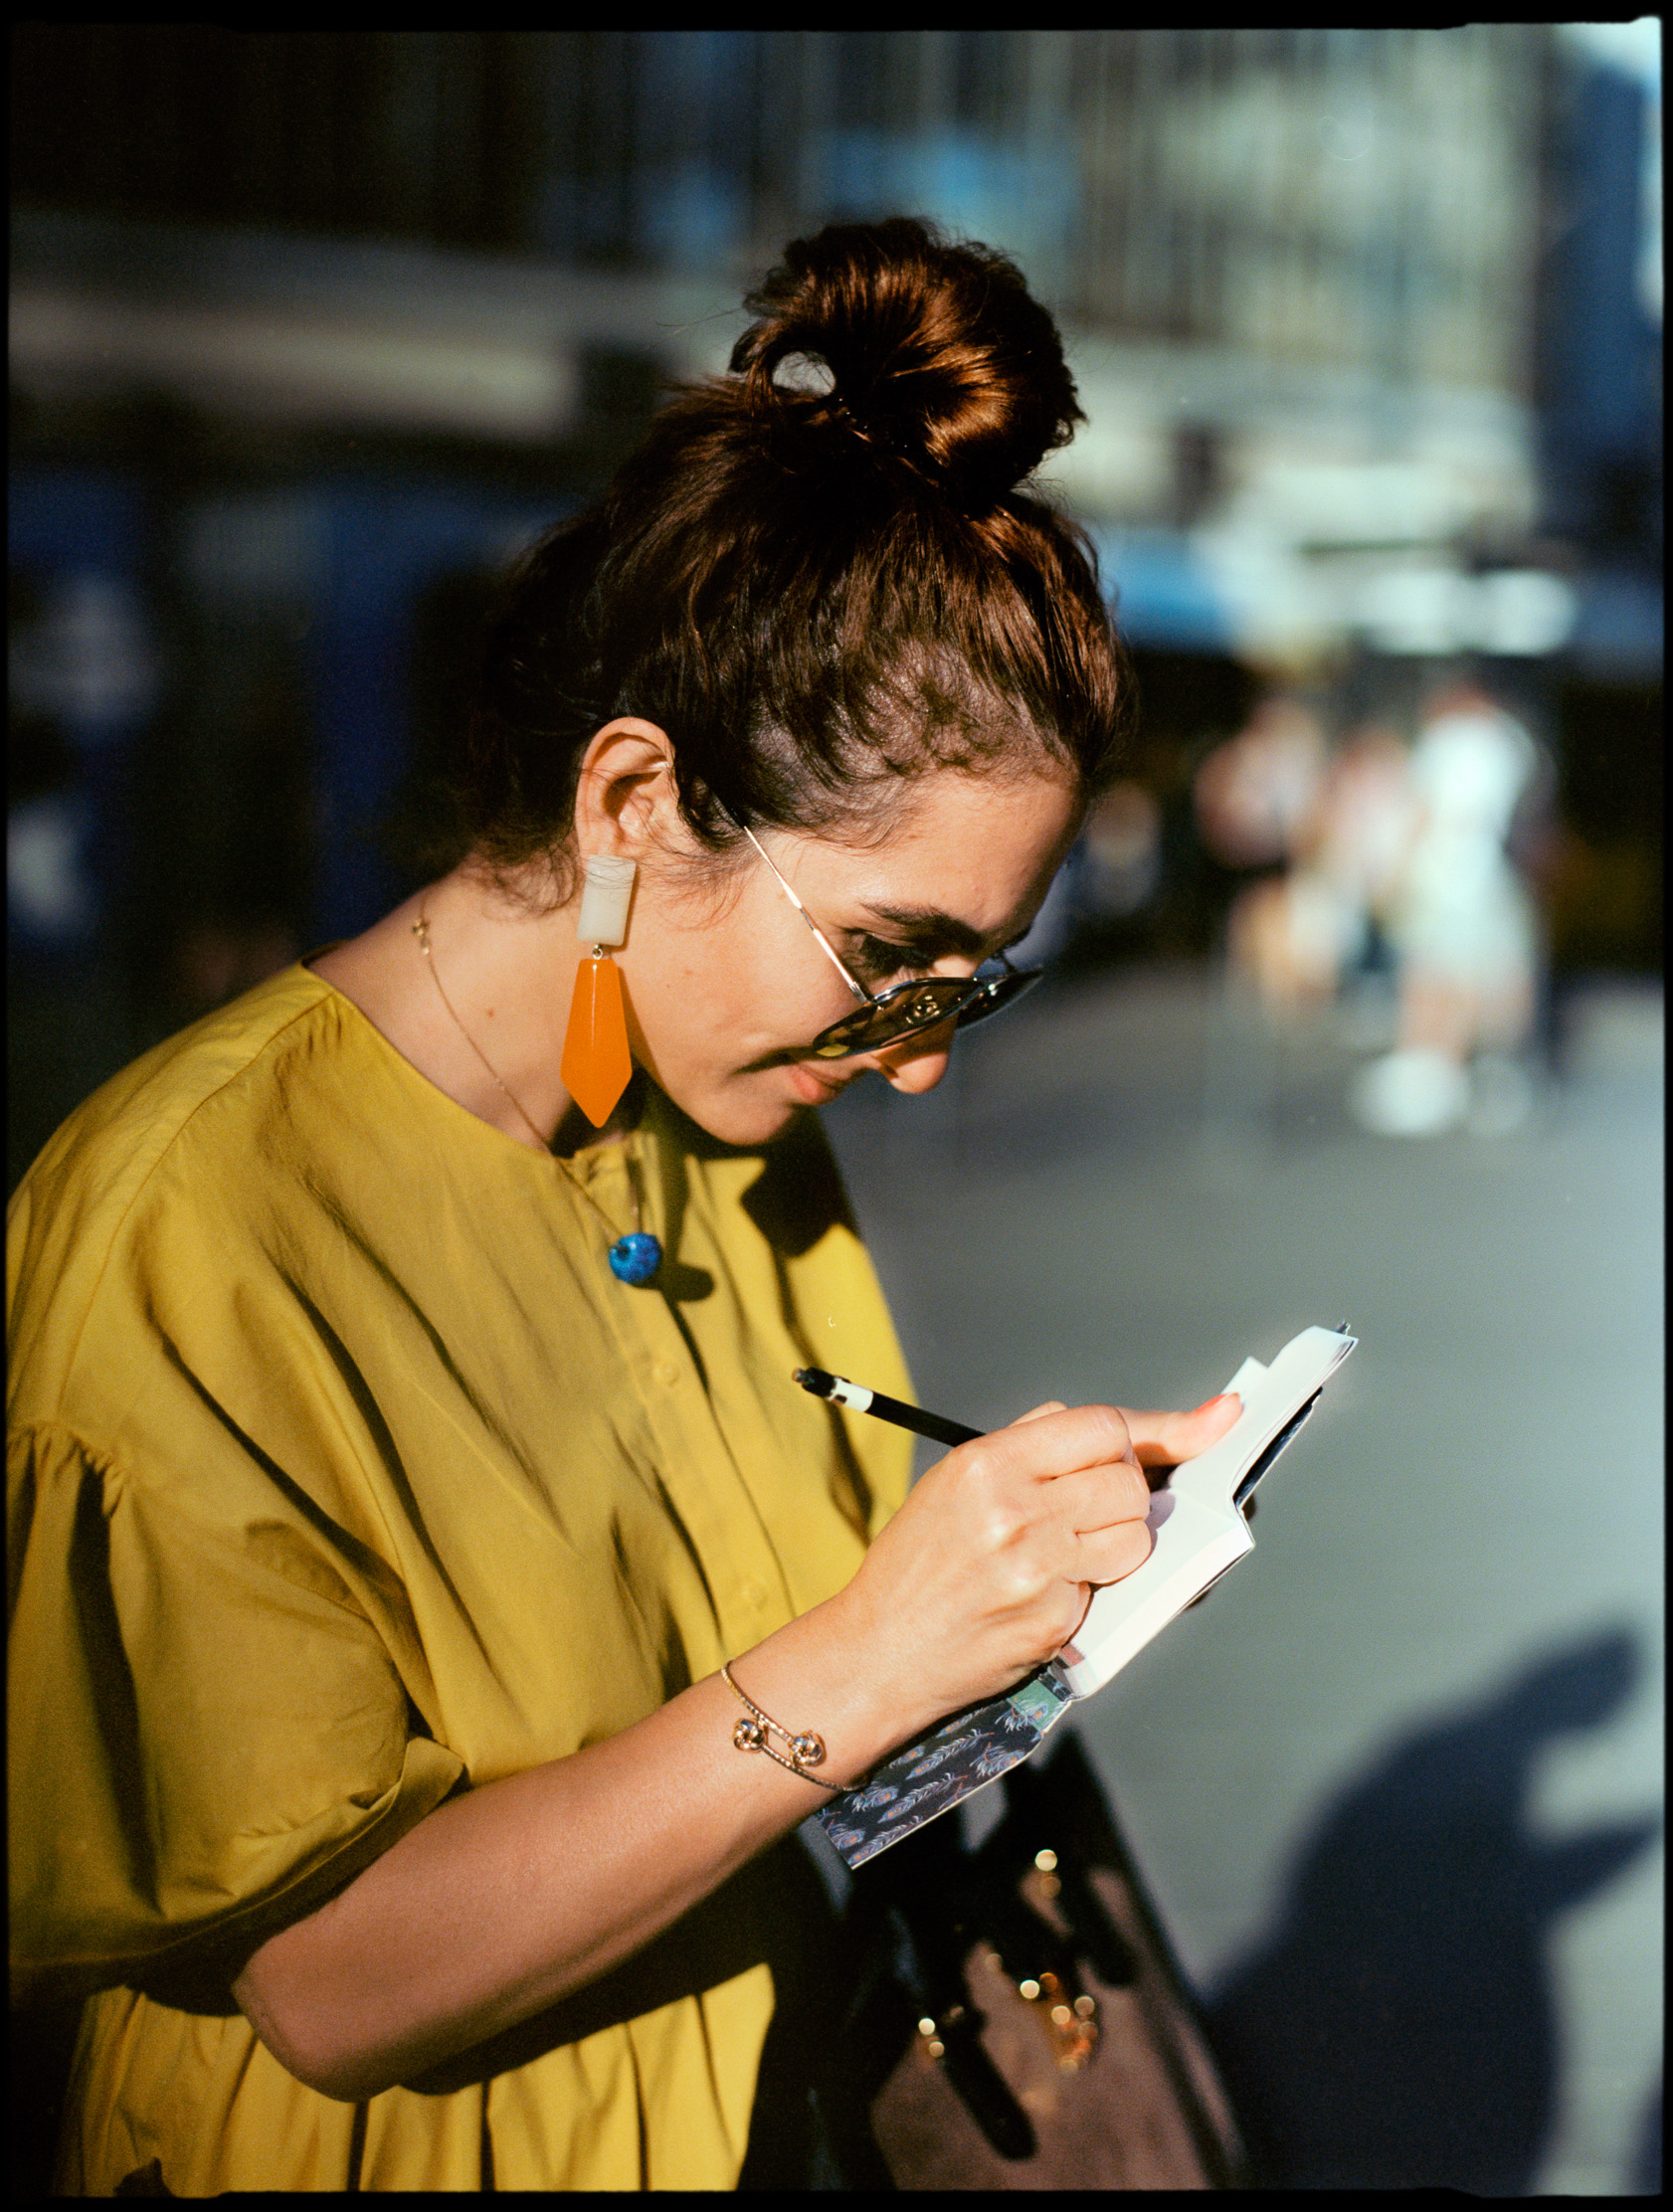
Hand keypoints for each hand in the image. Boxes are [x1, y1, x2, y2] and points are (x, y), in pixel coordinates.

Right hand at [832, 1391, 1241, 1737]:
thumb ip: (1028, 1445)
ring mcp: (1038, 1570)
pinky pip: (1108, 1587)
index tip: (1214, 1421)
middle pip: (1129, 1482)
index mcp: (989, 1464)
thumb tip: (1111, 1430)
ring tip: (1061, 1551)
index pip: (1102, 1426)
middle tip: (1083, 1510)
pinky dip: (1089, 1587)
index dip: (1150, 1433)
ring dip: (1117, 1541)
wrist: (881, 1651)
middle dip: (1124, 1493)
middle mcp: (1016, 1511)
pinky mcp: (1054, 1620)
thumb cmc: (917, 1566)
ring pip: (1135, 1537)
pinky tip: (1042, 1592)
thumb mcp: (953, 1481)